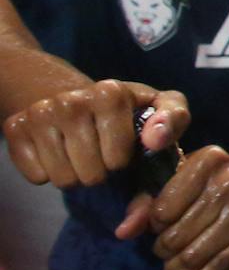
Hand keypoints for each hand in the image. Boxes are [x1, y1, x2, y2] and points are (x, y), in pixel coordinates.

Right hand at [4, 80, 186, 188]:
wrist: (63, 90)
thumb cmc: (122, 107)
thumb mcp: (158, 106)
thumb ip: (173, 121)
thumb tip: (155, 140)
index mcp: (110, 92)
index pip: (118, 158)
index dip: (123, 159)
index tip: (123, 145)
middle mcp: (71, 100)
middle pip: (90, 174)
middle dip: (99, 171)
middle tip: (98, 152)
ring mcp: (39, 113)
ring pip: (62, 179)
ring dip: (74, 175)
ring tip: (79, 154)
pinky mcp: (14, 127)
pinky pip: (36, 177)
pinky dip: (47, 173)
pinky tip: (55, 152)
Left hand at [134, 145, 228, 269]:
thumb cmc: (215, 188)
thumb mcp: (181, 183)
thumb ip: (146, 203)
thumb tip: (123, 231)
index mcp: (210, 159)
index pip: (163, 209)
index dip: (155, 226)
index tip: (161, 229)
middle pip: (180, 234)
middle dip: (166, 251)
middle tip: (167, 255)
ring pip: (199, 253)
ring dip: (180, 269)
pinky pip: (225, 264)